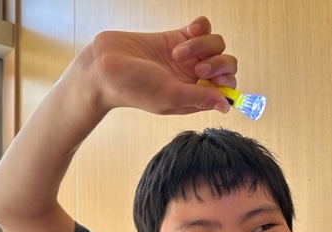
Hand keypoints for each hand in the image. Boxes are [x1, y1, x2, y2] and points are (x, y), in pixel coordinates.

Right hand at [88, 16, 237, 114]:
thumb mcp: (169, 96)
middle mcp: (193, 78)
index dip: (227, 83)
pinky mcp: (178, 37)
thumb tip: (226, 105)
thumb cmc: (133, 87)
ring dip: (202, 45)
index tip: (212, 79)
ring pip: (216, 44)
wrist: (104, 65)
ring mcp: (187, 57)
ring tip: (178, 52)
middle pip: (226, 65)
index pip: (226, 89)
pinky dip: (200, 27)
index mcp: (194, 97)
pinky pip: (203, 28)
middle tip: (199, 68)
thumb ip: (199, 99)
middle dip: (218, 64)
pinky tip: (186, 32)